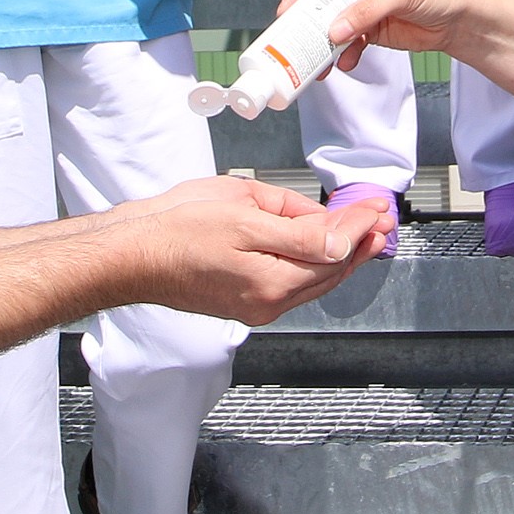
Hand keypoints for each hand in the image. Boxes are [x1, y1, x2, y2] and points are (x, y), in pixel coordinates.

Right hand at [121, 174, 388, 321]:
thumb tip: (339, 236)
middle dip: (359, 244)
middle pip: (329, 273)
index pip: (333, 253)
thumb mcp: (244, 213)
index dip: (359, 226)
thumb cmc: (175, 229)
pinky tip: (318, 248)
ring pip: (312, 280)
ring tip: (363, 235)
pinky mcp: (242, 302)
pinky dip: (312, 264)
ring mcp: (254, 306)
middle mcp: (267, 303)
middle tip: (382, 222)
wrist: (131, 254)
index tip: (375, 207)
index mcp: (271, 282)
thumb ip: (299, 230)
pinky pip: (290, 283)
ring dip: (341, 256)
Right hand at [282, 0, 491, 69]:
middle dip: (307, 23)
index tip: (285, 14)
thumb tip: (333, 31)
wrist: (463, 17)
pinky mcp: (371, 29)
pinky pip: (348, 43)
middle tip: (294, 42)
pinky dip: (343, 55)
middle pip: (319, 1)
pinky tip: (344, 63)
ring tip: (317, 63)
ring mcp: (362, 6)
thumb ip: (364, 11)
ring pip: (331, 25)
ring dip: (323, 45)